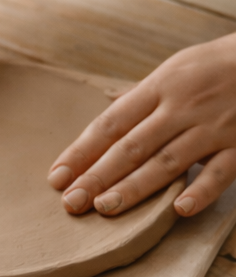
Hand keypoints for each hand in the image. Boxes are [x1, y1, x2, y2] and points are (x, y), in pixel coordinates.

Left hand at [49, 35, 235, 218]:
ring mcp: (212, 128)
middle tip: (70, 202)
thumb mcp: (175, 69)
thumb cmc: (216, 66)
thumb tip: (106, 101)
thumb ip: (142, 94)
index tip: (57, 176)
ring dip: (135, 187)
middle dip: (97, 175)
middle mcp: (180, 108)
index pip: (111, 124)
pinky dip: (201, 191)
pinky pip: (221, 172)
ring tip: (104, 208)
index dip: (82, 151)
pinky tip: (178, 210)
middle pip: (131, 146)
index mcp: (159, 87)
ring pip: (167, 161)